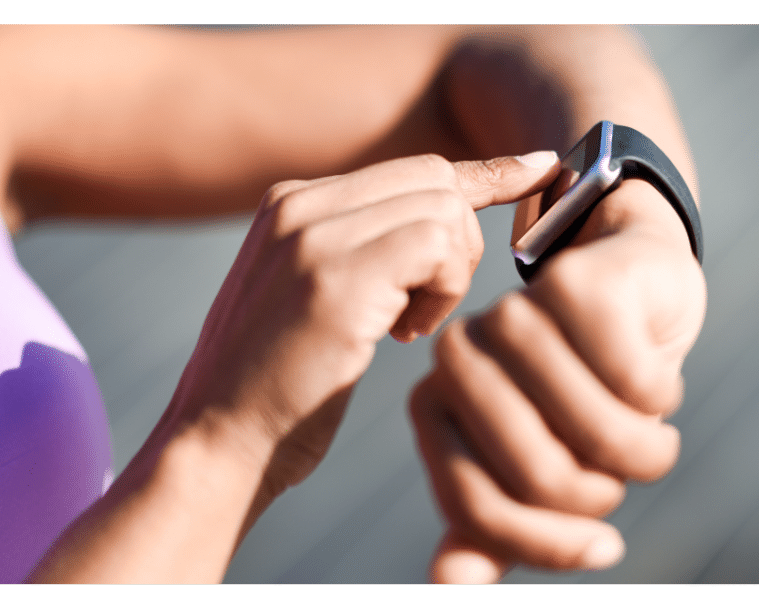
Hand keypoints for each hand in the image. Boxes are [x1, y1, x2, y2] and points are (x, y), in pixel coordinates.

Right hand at [164, 151, 559, 502]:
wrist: (217, 446)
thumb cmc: (278, 387)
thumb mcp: (314, 297)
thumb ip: (359, 250)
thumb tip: (439, 227)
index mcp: (291, 203)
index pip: (413, 170)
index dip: (486, 174)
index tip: (541, 169)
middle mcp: (298, 205)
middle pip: (436, 179)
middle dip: (462, 241)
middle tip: (431, 305)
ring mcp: (312, 237)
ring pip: (443, 208)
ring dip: (451, 273)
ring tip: (410, 325)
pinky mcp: (334, 279)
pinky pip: (436, 246)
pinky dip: (444, 290)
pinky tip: (407, 334)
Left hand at [409, 179, 706, 582]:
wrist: (630, 291)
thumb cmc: (579, 389)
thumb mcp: (537, 465)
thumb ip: (489, 529)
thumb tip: (447, 589)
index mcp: (432, 406)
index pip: (476, 510)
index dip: (549, 545)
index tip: (605, 548)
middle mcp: (457, 355)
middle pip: (539, 477)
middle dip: (603, 494)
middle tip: (624, 471)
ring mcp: (512, 312)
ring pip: (596, 433)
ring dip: (646, 450)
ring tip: (651, 430)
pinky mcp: (576, 285)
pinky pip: (635, 384)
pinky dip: (662, 397)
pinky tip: (656, 377)